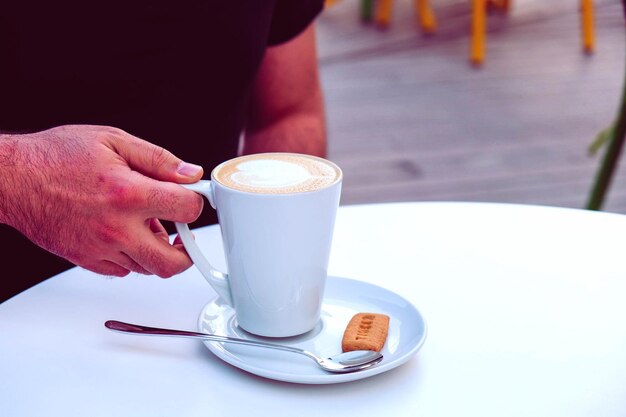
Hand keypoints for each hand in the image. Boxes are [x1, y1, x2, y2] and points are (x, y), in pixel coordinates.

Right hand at [0, 125, 203, 277]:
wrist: (12, 179)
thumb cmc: (56, 157)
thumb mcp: (113, 142)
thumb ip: (158, 160)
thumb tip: (190, 174)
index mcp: (129, 193)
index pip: (187, 209)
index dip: (195, 203)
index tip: (191, 199)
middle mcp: (117, 228)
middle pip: (172, 262)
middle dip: (187, 252)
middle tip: (185, 237)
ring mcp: (100, 249)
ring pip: (146, 268)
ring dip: (156, 251)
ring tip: (147, 226)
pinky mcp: (86, 260)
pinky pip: (121, 270)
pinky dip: (131, 257)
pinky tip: (125, 234)